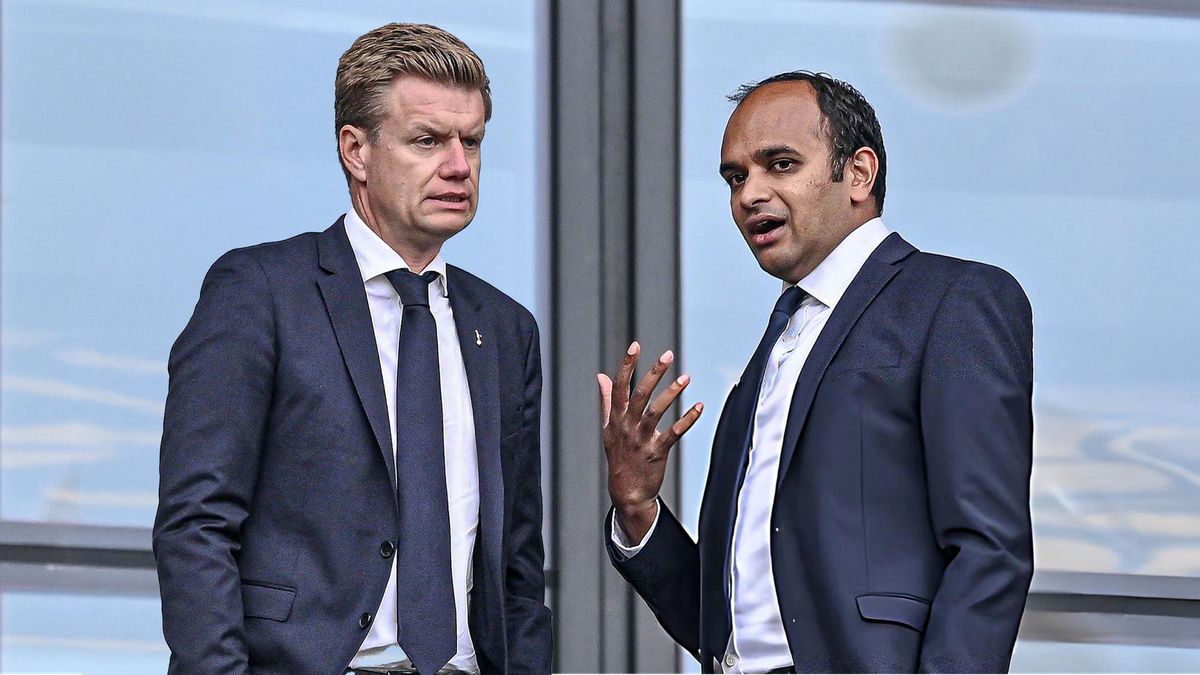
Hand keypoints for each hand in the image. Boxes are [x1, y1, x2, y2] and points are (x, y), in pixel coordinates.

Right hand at [597, 341, 702, 541]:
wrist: (626, 492)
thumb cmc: (619, 456)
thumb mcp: (608, 428)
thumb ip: (607, 400)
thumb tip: (601, 376)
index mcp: (615, 419)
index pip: (619, 387)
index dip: (627, 366)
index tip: (635, 346)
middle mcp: (627, 427)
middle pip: (639, 395)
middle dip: (653, 373)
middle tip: (667, 355)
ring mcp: (641, 440)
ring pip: (656, 412)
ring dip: (672, 393)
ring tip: (686, 377)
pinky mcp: (656, 452)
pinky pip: (674, 433)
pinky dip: (687, 420)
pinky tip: (699, 407)